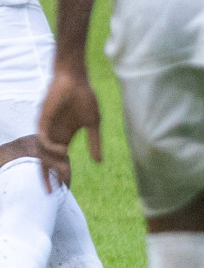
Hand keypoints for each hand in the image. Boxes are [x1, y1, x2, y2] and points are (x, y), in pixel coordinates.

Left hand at [36, 63, 101, 189]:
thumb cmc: (84, 98)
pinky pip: (43, 140)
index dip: (58, 174)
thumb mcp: (93, 124)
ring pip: (42, 153)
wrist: (76, 79)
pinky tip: (63, 150)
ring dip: (51, 163)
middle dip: (47, 176)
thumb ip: (95, 143)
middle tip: (56, 187)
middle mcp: (52, 135)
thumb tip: (98, 163)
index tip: (63, 187)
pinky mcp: (42, 121)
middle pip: (45, 161)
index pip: (56, 160)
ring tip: (63, 169)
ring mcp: (46, 129)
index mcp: (63, 137)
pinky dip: (50, 148)